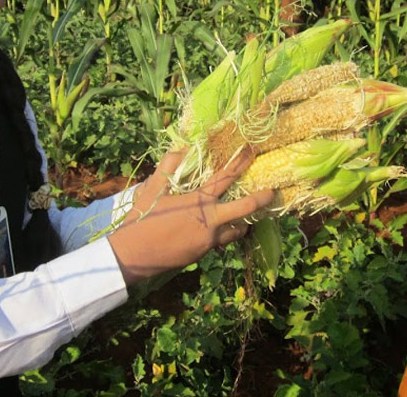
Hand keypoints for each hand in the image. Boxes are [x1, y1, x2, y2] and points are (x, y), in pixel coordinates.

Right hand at [107, 147, 272, 284]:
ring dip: (242, 222)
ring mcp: (208, 240)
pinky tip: (218, 228)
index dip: (241, 162)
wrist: (133, 256)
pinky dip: (224, 233)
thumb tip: (182, 149)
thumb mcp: (152, 189)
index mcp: (198, 201)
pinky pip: (221, 242)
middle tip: (273, 192)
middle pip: (245, 209)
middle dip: (262, 199)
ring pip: (236, 231)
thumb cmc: (141, 219)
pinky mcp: (203, 254)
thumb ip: (168, 167)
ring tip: (244, 216)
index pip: (226, 177)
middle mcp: (209, 221)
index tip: (253, 150)